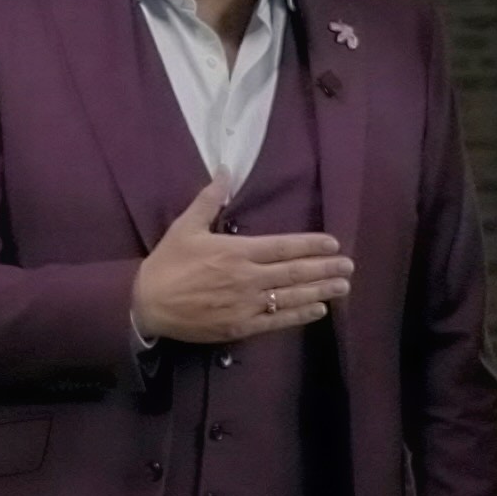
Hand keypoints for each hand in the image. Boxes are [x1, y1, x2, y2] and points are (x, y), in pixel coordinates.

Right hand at [131, 177, 352, 344]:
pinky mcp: (241, 327)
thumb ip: (209, 199)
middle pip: (295, 272)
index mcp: (237, 251)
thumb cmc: (167, 263)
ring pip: (291, 297)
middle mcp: (248, 278)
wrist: (147, 304)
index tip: (333, 244)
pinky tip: (318, 310)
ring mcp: (246, 305)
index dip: (311, 245)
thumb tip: (225, 169)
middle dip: (325, 269)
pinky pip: (277, 321)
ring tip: (343, 287)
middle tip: (349, 266)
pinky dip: (299, 315)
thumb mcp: (185, 226)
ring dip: (320, 291)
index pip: (284, 246)